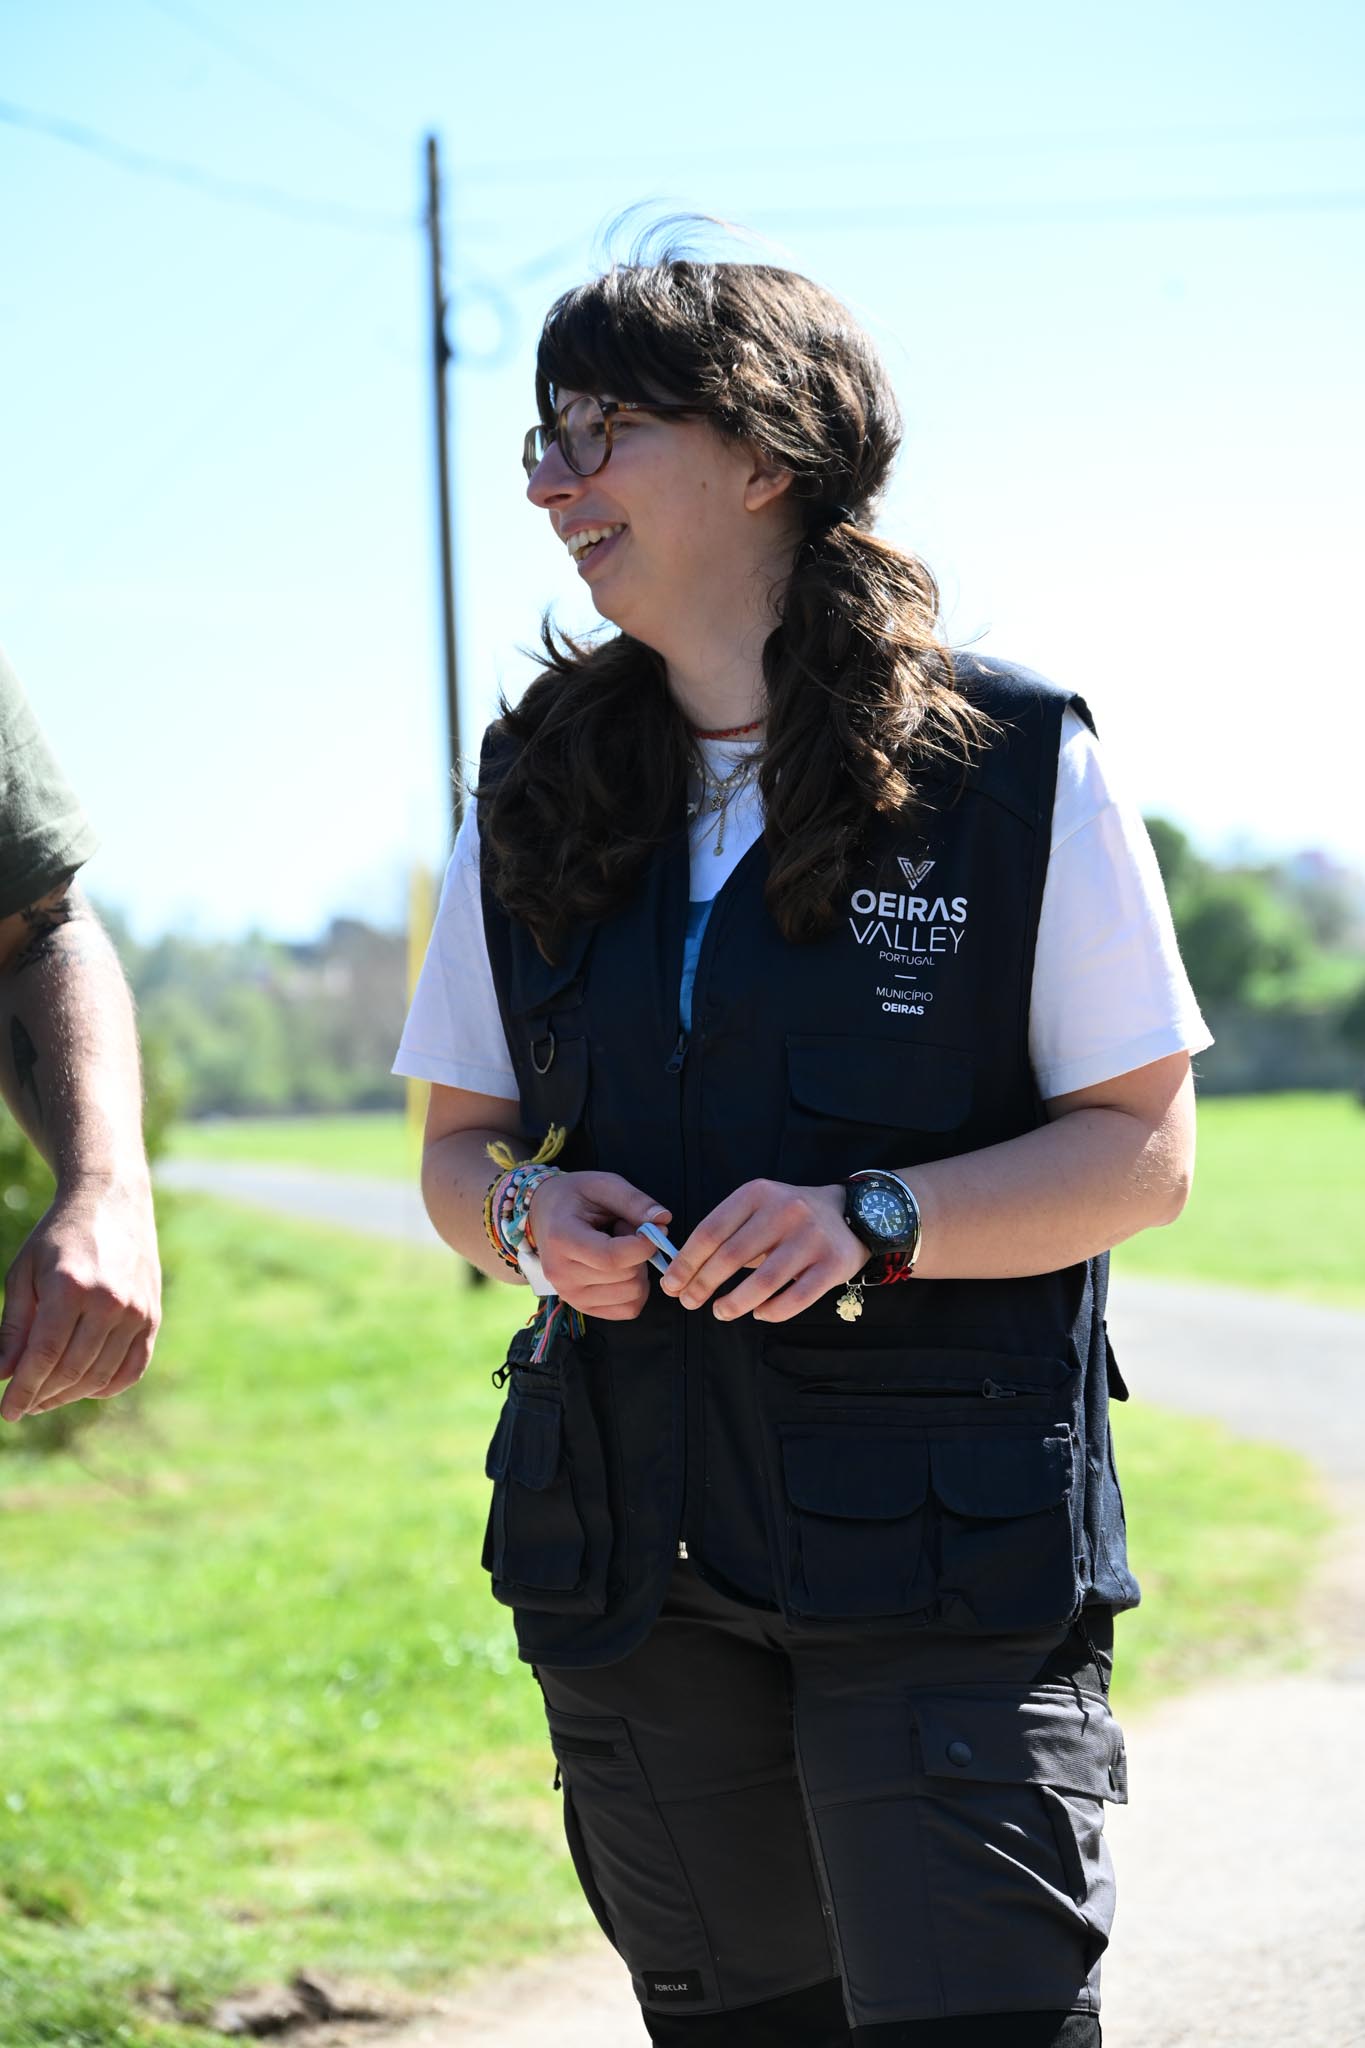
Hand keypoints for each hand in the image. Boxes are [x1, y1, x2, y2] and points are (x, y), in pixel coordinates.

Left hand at [0, 1178, 161, 1422]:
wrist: (112, 1201)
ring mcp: (136, 1311)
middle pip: (71, 1370)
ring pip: (100, 1375)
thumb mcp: (25, 1274)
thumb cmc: (59, 1237)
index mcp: (70, 1286)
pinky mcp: (153, 1316)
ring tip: (46, 1397)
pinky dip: (107, 1387)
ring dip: (69, 1395)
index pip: (43, 1356)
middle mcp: (109, 1301)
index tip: (6, 1411)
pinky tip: (83, 1387)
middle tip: (22, 1405)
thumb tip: (2, 1374)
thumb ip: (14, 1327)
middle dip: (41, 1396)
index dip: (23, 1389)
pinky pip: (132, 1369)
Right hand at [526, 1171, 670, 1321]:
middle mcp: (562, 1275)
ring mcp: (571, 1296)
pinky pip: (628, 1309)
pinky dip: (636, 1289)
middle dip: (639, 1253)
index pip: (612, 1258)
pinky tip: (622, 1268)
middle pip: (627, 1277)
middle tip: (624, 1232)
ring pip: (633, 1295)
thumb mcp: (602, 1185)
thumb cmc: (574, 1197)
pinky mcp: (583, 1307)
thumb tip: (664, 1220)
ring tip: (619, 1248)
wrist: (543, 1215)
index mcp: (562, 1240)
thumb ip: (634, 1201)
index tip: (654, 1230)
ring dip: (638, 1270)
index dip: (643, 1246)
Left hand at [661, 1179, 867, 1322]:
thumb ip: (725, 1234)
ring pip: (764, 1281)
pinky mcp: (833, 1263)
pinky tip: (758, 1313)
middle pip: (732, 1256)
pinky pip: (797, 1297)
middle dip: (703, 1283)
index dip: (686, 1261)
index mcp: (757, 1193)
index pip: (711, 1230)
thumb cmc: (789, 1217)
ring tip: (720, 1312)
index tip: (671, 1284)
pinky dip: (773, 1310)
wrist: (851, 1212)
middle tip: (689, 1302)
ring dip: (735, 1302)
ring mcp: (811, 1237)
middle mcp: (785, 1211)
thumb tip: (682, 1273)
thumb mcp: (757, 1209)